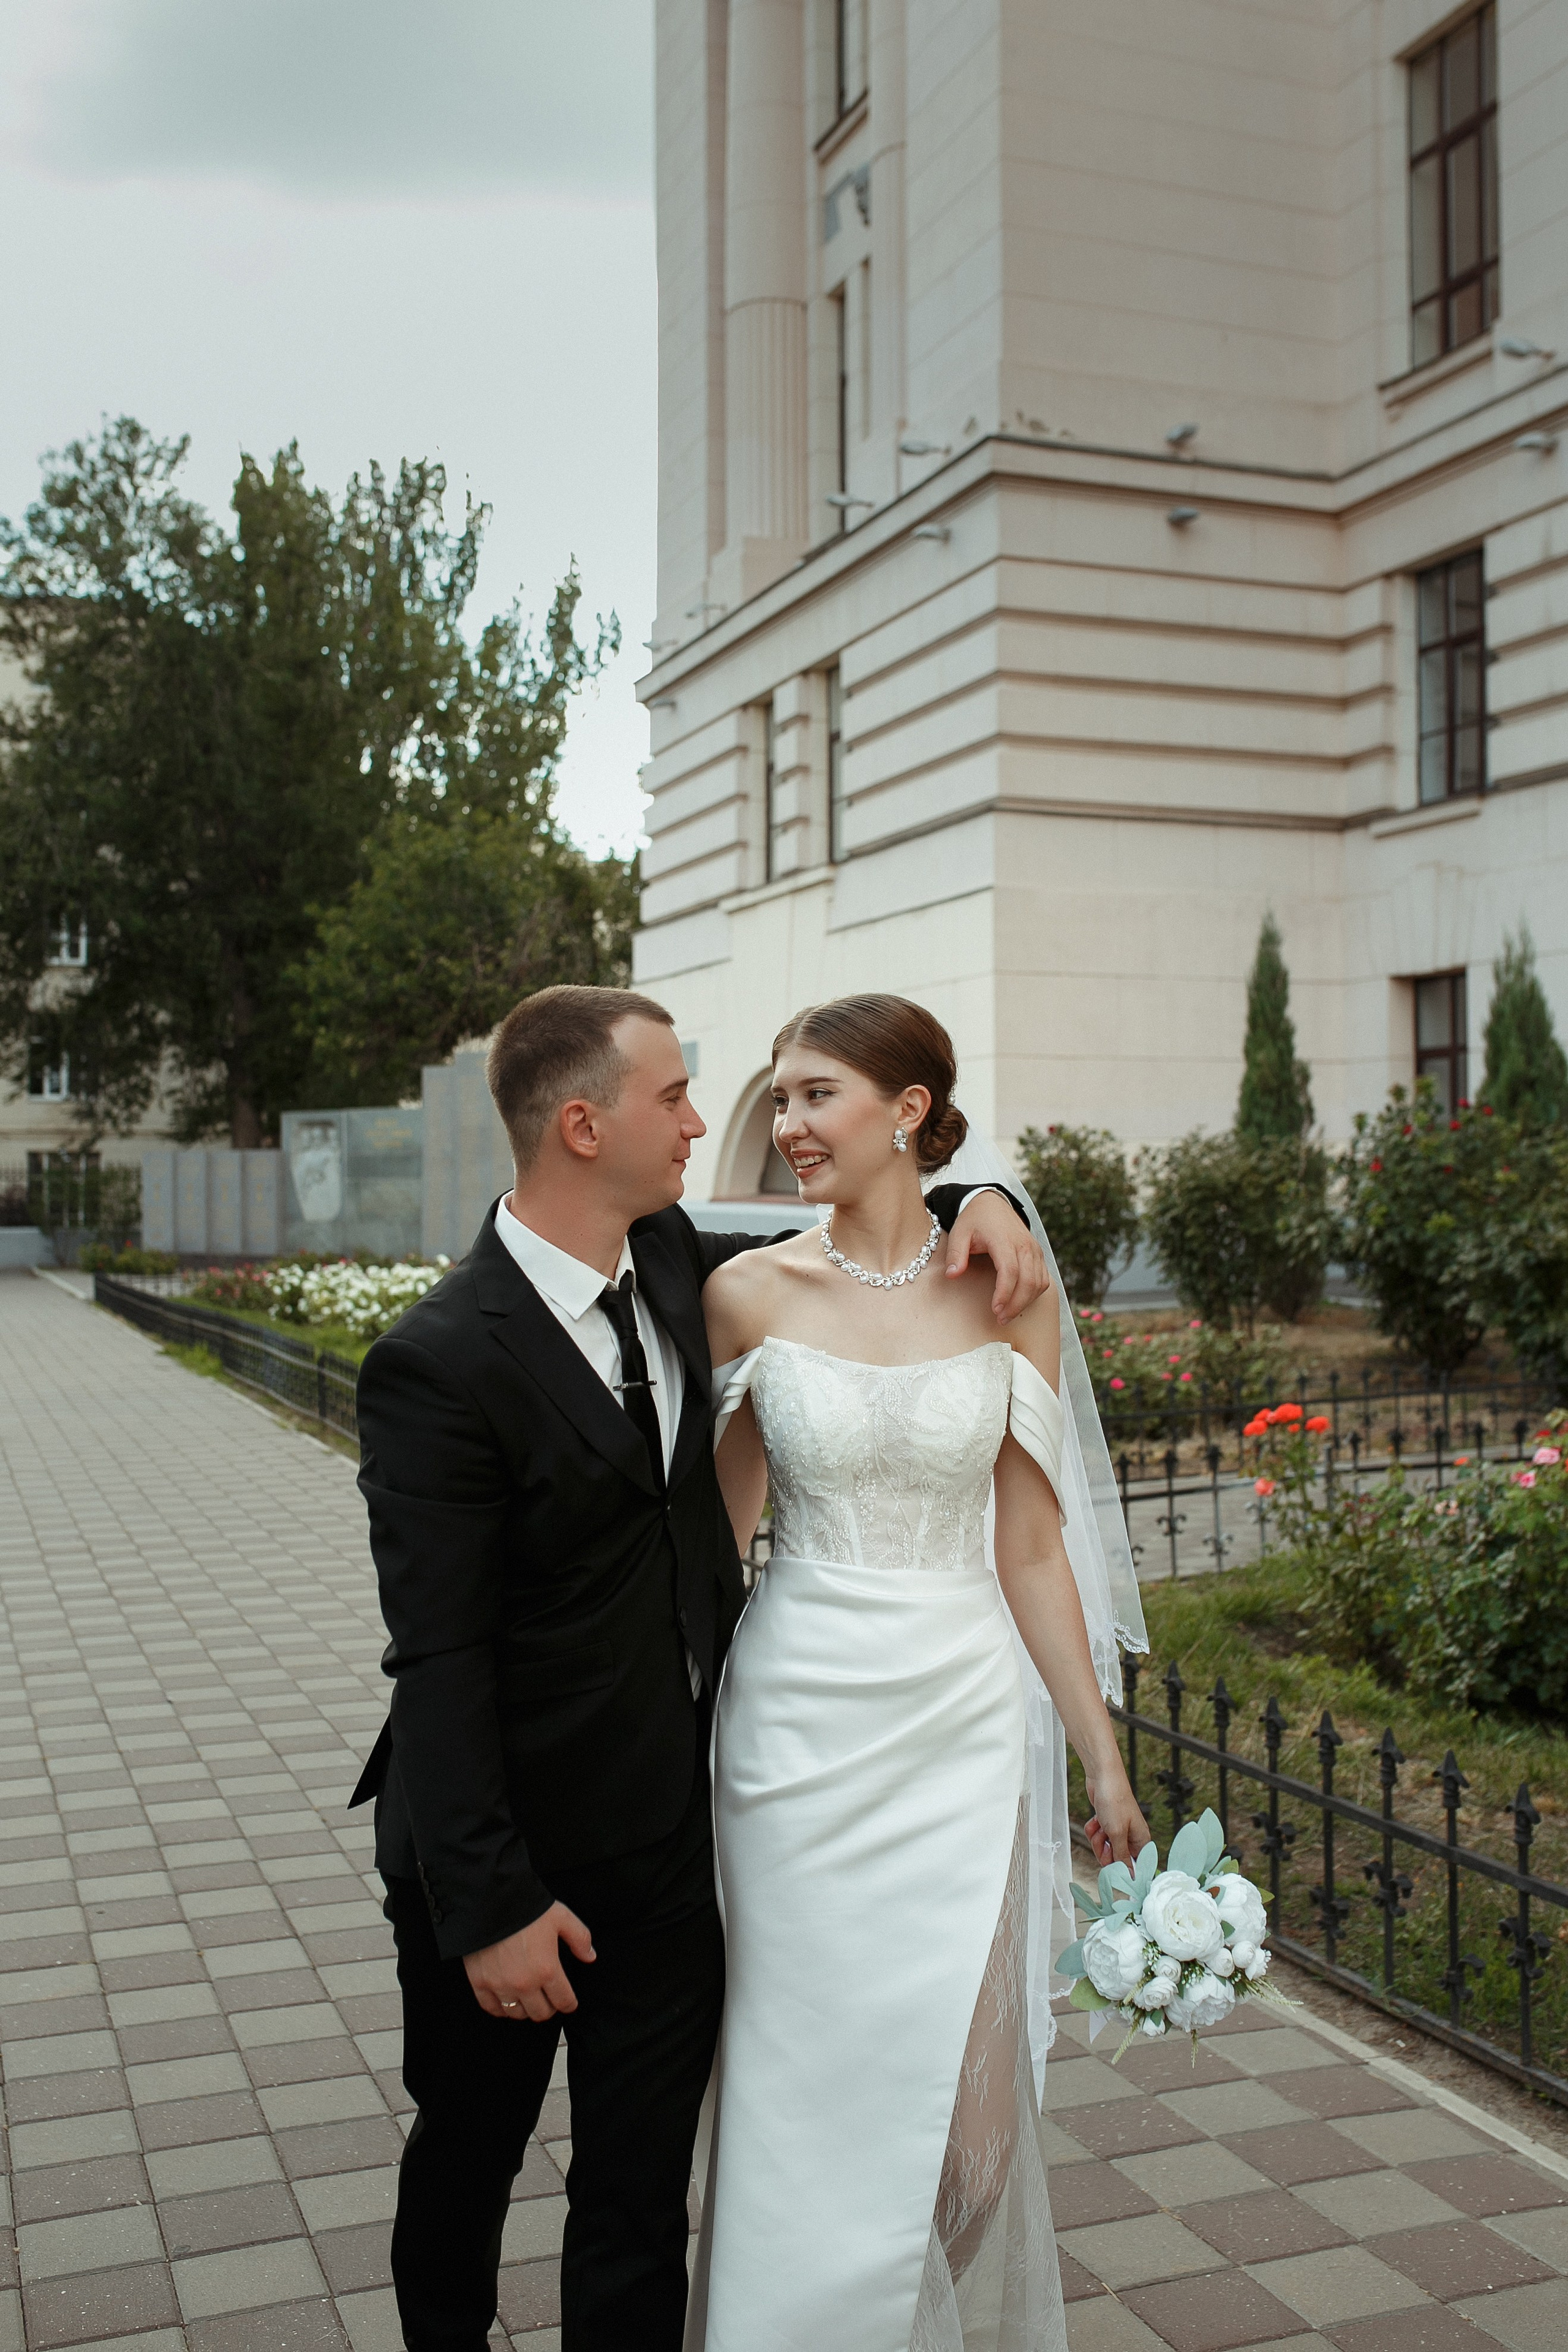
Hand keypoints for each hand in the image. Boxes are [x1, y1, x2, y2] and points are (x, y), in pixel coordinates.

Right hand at [463, 1902, 594, 2020]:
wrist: (491, 1900)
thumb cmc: (527, 1908)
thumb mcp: (561, 1917)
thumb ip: (580, 1938)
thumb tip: (590, 1957)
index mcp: (547, 1969)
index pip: (563, 2001)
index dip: (569, 2004)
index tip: (568, 2002)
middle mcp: (524, 1983)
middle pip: (541, 2013)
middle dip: (549, 2008)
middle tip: (548, 2000)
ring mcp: (500, 1985)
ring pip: (517, 2013)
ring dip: (525, 2009)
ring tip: (528, 1999)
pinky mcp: (480, 1982)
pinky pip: (492, 2008)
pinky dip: (501, 2008)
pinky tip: (506, 2001)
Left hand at [946, 1192, 1050, 1322]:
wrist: (992, 1203)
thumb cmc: (974, 1220)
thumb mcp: (959, 1233)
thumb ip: (955, 1254)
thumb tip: (952, 1275)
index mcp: (1004, 1239)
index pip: (1010, 1270)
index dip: (1004, 1293)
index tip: (995, 1309)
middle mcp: (1024, 1245)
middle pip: (1028, 1281)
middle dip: (1016, 1304)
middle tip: (1000, 1319)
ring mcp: (1034, 1249)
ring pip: (1039, 1282)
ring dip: (1025, 1302)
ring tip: (1007, 1315)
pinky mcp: (1038, 1254)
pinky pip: (1043, 1278)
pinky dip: (1034, 1294)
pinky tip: (1019, 1302)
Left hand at [1083, 1765, 1152, 1867]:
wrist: (1102, 1776)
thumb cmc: (1114, 1801)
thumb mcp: (1117, 1834)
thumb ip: (1121, 1857)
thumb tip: (1130, 1877)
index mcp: (1141, 1841)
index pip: (1136, 1867)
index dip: (1124, 1871)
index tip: (1113, 1872)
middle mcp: (1131, 1836)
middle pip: (1116, 1859)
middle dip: (1105, 1852)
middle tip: (1104, 1842)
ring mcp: (1118, 1829)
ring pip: (1104, 1848)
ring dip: (1097, 1840)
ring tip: (1099, 1827)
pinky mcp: (1107, 1822)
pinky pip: (1097, 1836)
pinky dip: (1093, 1829)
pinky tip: (1095, 1820)